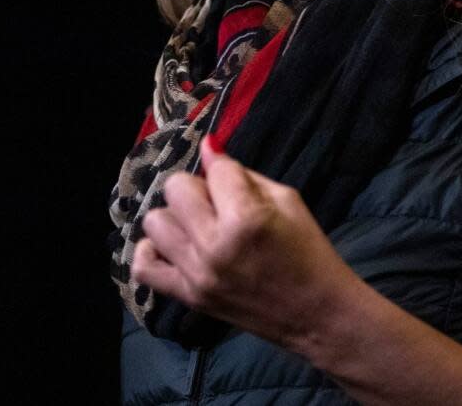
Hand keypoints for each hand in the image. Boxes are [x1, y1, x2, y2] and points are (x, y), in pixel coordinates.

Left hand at [131, 137, 361, 353]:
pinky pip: (143, 267)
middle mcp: (214, 245)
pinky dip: (151, 252)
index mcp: (246, 218)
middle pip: (176, 188)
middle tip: (218, 205)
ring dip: (176, 218)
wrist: (319, 315)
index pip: (217, 169)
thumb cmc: (310, 252)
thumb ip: (243, 172)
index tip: (240, 186)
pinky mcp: (188, 297)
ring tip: (198, 228)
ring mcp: (196, 274)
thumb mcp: (288, 201)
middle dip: (198, 188)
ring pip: (155, 221)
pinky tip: (173, 247)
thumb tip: (208, 146)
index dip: (229, 172)